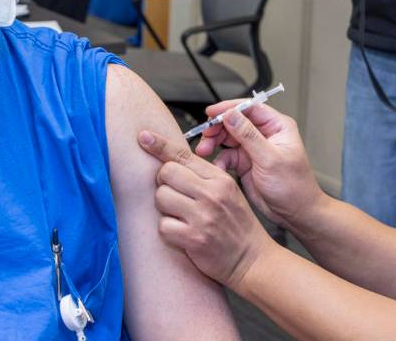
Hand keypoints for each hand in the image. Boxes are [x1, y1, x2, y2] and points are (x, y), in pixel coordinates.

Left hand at [136, 129, 274, 289]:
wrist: (252, 259)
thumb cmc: (236, 224)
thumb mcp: (227, 192)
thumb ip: (203, 176)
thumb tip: (170, 160)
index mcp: (220, 179)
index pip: (183, 156)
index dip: (159, 145)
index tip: (143, 136)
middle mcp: (212, 194)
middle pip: (166, 173)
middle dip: (164, 184)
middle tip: (175, 196)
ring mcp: (203, 216)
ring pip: (161, 197)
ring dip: (165, 208)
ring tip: (181, 216)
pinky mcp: (194, 238)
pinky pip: (163, 226)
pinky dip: (168, 231)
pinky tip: (182, 234)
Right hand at [193, 102, 325, 231]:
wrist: (295, 213)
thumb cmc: (294, 187)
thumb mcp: (270, 159)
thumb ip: (248, 135)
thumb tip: (231, 115)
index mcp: (277, 126)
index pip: (249, 108)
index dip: (229, 108)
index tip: (211, 113)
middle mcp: (264, 134)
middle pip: (234, 121)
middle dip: (217, 128)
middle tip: (205, 137)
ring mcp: (253, 149)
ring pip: (227, 138)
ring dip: (214, 143)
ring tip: (203, 151)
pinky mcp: (245, 163)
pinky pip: (226, 156)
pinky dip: (219, 161)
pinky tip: (217, 168)